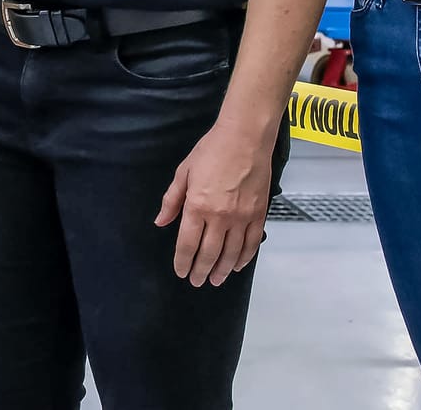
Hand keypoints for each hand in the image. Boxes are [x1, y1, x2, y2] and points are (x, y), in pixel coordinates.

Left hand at [155, 120, 274, 286]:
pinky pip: (252, 243)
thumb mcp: (183, 172)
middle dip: (201, 271)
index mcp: (197, 206)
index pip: (188, 244)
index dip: (183, 262)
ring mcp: (242, 218)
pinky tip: (238, 265)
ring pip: (232, 253)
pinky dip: (245, 257)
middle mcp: (220, 217)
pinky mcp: (259, 215)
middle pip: (209, 254)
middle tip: (198, 282)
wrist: (245, 138)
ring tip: (216, 279)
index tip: (181, 272)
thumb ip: (172, 200)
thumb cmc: (212, 150)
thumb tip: (161, 222)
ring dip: (223, 269)